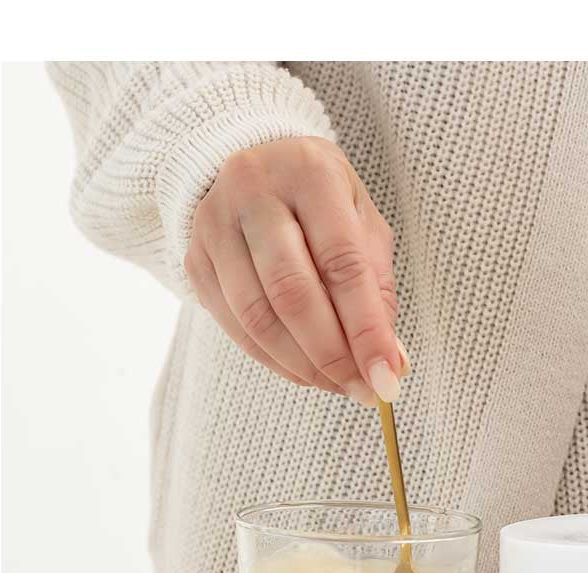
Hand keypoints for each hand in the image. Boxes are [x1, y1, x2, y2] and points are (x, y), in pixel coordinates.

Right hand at [183, 136, 405, 404]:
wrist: (256, 167)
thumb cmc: (323, 202)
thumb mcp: (363, 226)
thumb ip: (378, 289)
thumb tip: (392, 363)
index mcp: (310, 173)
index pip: (342, 264)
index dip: (366, 329)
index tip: (388, 377)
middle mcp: (255, 190)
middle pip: (292, 293)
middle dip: (332, 355)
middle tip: (363, 390)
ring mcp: (216, 224)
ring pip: (257, 316)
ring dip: (303, 365)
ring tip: (337, 384)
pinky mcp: (195, 258)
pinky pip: (235, 326)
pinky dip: (274, 360)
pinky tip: (305, 371)